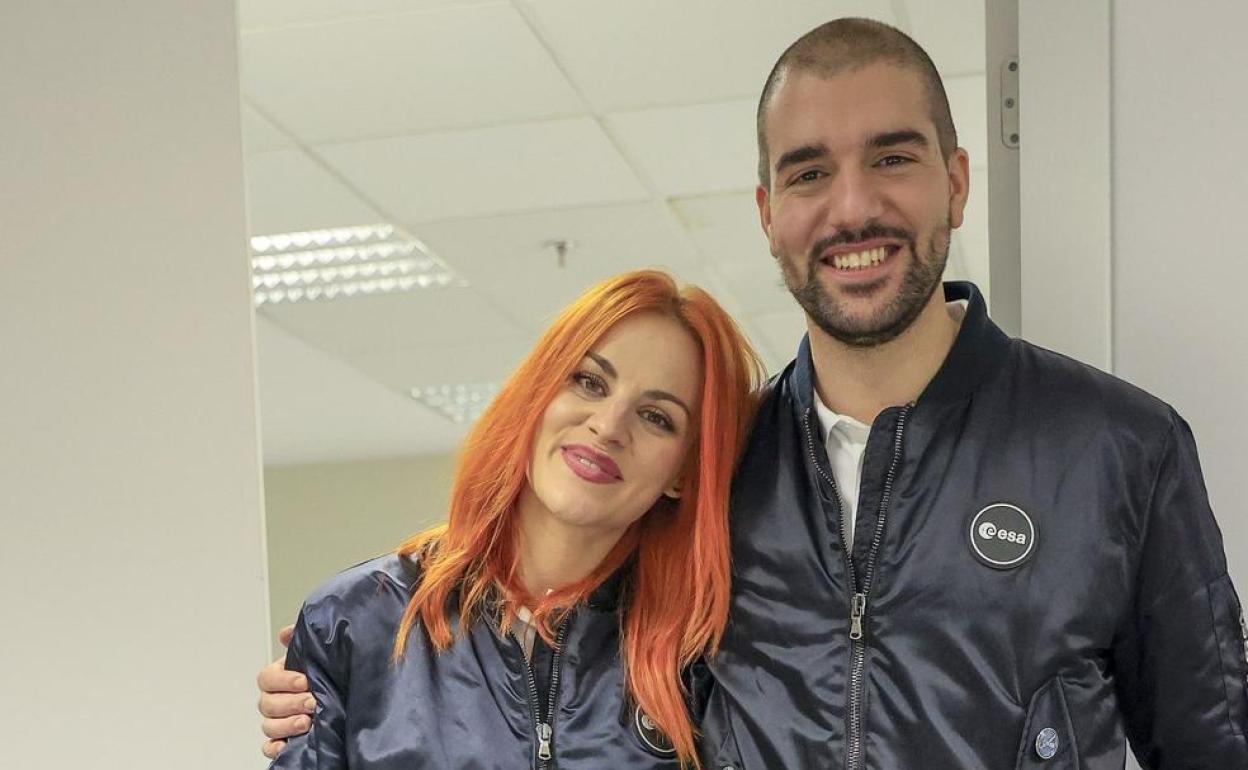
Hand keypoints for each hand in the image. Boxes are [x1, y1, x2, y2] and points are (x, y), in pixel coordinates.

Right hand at [258, 624, 316, 758]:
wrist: (347, 694)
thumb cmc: (328, 672)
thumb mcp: (319, 652)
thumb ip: (303, 640)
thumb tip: (286, 632)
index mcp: (280, 676)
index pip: (267, 678)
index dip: (283, 680)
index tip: (304, 680)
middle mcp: (275, 700)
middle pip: (267, 703)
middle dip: (290, 703)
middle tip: (312, 702)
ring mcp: (278, 721)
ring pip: (268, 725)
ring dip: (286, 724)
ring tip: (307, 722)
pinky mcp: (283, 740)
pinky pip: (269, 747)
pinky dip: (275, 747)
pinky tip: (288, 745)